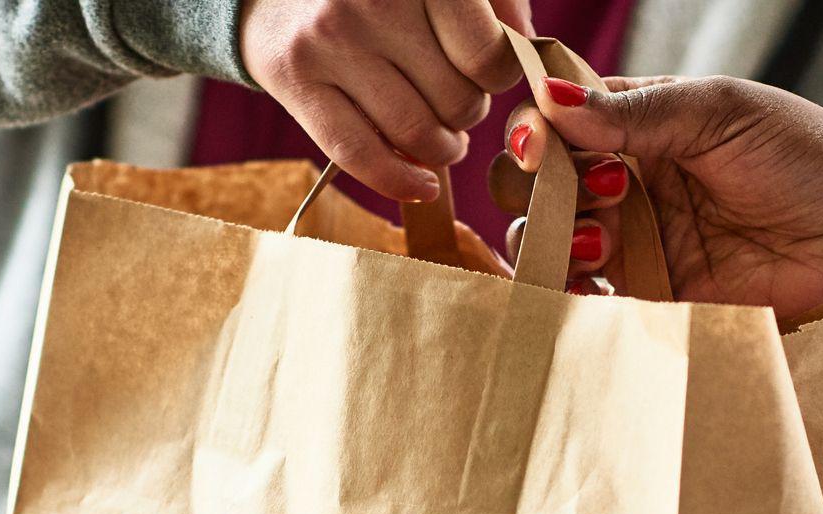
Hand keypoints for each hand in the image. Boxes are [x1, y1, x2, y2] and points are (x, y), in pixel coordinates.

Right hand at [239, 0, 534, 200]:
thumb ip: (496, 4)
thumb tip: (526, 52)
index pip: (487, 55)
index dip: (499, 77)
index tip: (485, 73)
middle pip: (457, 100)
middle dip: (467, 111)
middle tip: (452, 97)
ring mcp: (331, 39)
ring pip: (417, 134)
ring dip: (443, 149)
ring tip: (440, 134)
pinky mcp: (296, 79)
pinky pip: (361, 156)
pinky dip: (401, 182)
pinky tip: (423, 185)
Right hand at [495, 75, 822, 395]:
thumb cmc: (813, 166)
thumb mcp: (723, 114)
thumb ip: (635, 111)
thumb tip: (550, 103)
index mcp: (646, 123)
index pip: (561, 117)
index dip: (537, 125)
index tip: (544, 139)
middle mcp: (631, 181)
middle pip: (538, 180)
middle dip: (538, 184)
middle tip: (593, 188)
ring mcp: (636, 242)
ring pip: (547, 239)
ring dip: (553, 236)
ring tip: (604, 239)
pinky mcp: (650, 299)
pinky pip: (582, 298)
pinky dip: (567, 289)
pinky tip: (595, 280)